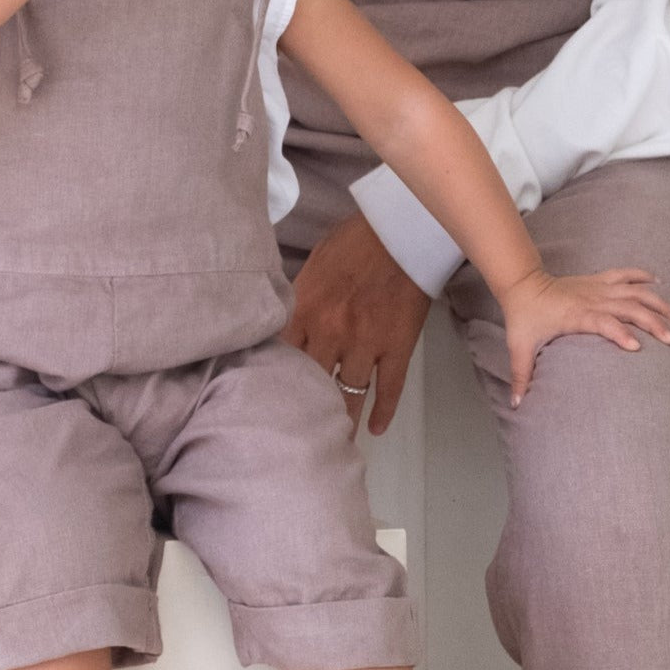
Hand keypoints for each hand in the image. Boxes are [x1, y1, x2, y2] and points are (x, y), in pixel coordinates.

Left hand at [284, 211, 430, 434]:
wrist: (402, 228)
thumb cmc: (354, 240)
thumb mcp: (312, 266)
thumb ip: (298, 299)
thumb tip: (283, 323)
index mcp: (304, 310)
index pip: (280, 357)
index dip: (273, 381)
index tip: (267, 400)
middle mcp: (330, 333)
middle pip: (310, 383)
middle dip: (302, 408)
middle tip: (295, 433)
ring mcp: (366, 344)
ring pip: (348, 393)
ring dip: (340, 418)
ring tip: (333, 440)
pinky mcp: (397, 348)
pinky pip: (389, 389)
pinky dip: (383, 412)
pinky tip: (375, 429)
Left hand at [502, 267, 669, 407]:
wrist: (521, 284)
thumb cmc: (523, 317)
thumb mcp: (519, 348)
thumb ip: (521, 376)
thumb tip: (516, 405)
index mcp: (575, 315)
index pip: (602, 322)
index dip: (619, 333)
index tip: (637, 347)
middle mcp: (590, 299)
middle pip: (628, 307)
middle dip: (652, 321)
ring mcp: (596, 288)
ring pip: (633, 290)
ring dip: (656, 302)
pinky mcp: (597, 280)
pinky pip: (625, 274)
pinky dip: (643, 276)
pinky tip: (659, 283)